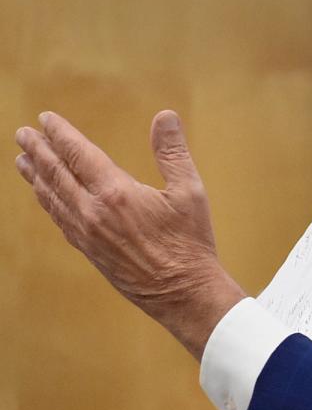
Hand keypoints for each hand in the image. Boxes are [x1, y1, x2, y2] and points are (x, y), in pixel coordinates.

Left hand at [14, 111, 246, 359]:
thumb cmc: (190, 243)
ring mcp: (87, 234)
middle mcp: (93, 212)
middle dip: (38, 151)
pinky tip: (46, 198)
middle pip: (56, 174)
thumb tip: (165, 116)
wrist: (183, 293)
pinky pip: (60, 221)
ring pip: (52, 198)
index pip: (78, 154)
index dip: (60, 134)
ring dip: (36, 176)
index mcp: (115, 192)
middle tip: (22, 134)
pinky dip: (48, 203)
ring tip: (23, 162)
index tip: (45, 119)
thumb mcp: (189, 192)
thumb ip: (173, 152)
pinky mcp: (90, 252)